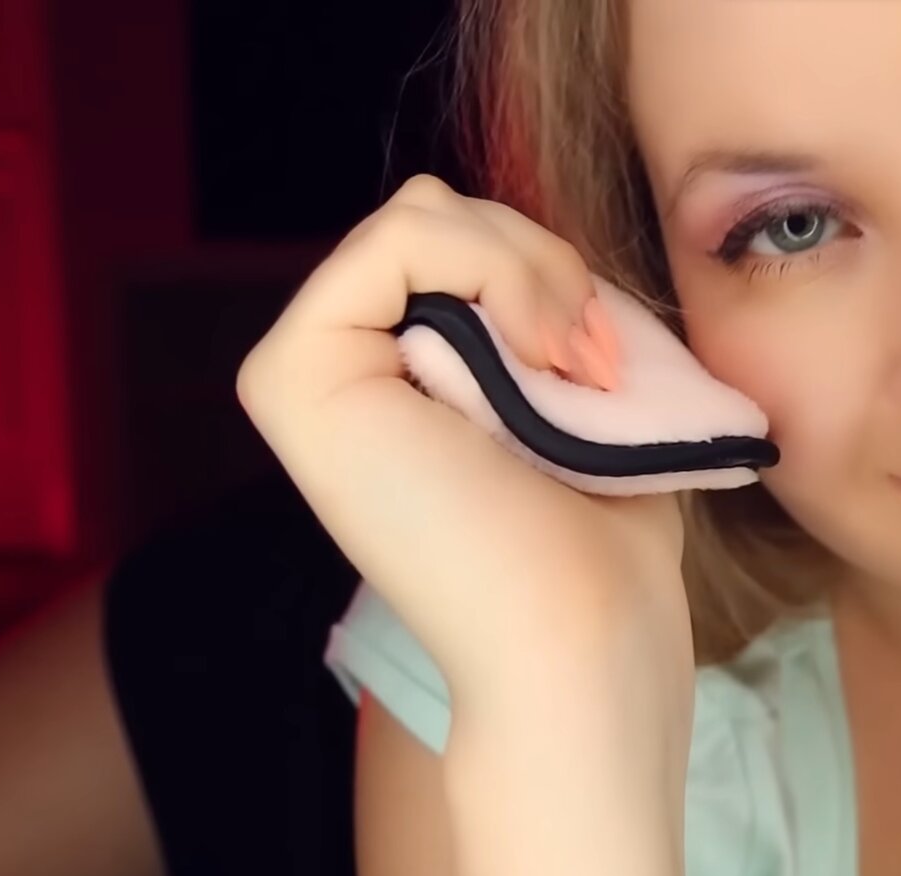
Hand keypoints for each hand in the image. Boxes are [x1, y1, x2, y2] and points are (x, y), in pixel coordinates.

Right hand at [236, 174, 690, 705]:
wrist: (581, 639)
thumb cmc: (600, 546)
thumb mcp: (572, 397)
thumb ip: (532, 315)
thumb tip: (534, 246)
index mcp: (389, 381)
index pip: (459, 238)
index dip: (549, 270)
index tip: (608, 363)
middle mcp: (333, 375)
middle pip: (439, 211)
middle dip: (543, 264)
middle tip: (594, 368)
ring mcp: (301, 374)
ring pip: (424, 212)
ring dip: (531, 273)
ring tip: (571, 373)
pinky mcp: (293, 377)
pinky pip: (400, 234)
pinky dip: (496, 270)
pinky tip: (536, 360)